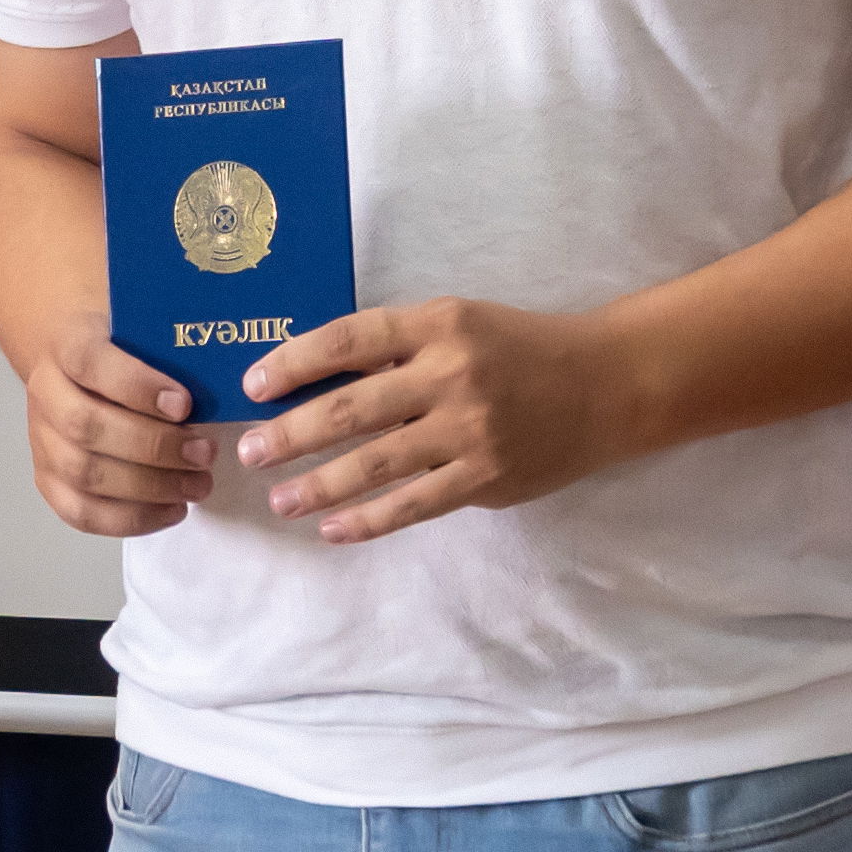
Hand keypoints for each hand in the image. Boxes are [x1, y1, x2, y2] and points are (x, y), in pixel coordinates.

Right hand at [23, 318, 215, 535]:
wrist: (73, 368)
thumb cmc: (120, 352)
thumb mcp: (138, 332)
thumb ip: (166, 353)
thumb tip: (214, 384)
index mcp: (65, 346)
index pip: (90, 363)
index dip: (136, 387)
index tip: (185, 404)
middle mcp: (45, 394)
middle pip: (85, 426)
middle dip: (153, 447)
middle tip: (204, 454)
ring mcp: (42, 441)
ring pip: (84, 474)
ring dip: (149, 488)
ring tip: (197, 485)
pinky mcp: (48, 480)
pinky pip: (82, 513)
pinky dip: (132, 519)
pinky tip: (173, 509)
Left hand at [234, 298, 642, 541]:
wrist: (603, 385)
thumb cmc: (517, 348)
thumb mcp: (458, 323)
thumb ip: (396, 347)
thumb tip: (313, 378)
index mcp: (437, 324)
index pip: (349, 339)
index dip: (295, 362)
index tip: (254, 385)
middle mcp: (450, 374)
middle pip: (351, 408)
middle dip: (290, 433)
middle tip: (248, 453)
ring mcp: (469, 431)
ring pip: (376, 464)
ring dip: (319, 485)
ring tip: (280, 499)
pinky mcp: (486, 478)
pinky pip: (414, 504)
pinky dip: (369, 520)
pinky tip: (333, 529)